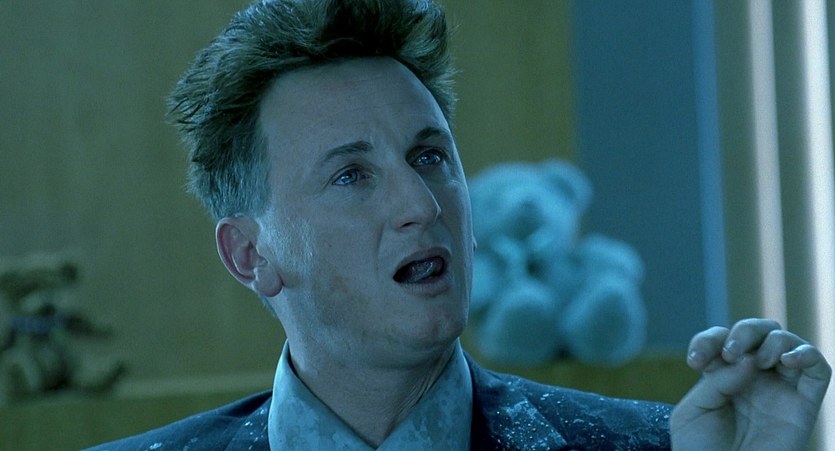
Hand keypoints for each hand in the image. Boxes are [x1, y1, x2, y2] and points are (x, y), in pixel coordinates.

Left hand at [670, 318, 830, 449]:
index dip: (708, 341)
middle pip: (759, 332)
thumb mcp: (695, 411)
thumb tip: (750, 361)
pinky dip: (808, 355)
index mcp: (722, 375)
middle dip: (745, 331)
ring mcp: (780, 389)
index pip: (721, 339)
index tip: (695, 362)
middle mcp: (753, 377)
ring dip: (773, 341)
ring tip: (758, 362)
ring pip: (789, 343)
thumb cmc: (702, 450)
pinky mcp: (805, 404)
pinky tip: (787, 360)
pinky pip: (820, 370)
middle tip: (732, 352)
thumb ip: (718, 382)